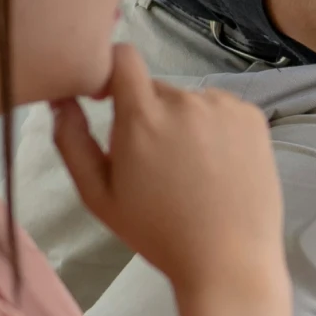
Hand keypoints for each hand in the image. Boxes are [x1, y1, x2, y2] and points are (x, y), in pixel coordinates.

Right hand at [51, 44, 289, 315]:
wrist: (228, 259)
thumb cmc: (157, 232)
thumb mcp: (98, 195)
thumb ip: (71, 141)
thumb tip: (61, 100)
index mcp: (143, 116)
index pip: (122, 57)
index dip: (111, 71)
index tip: (107, 99)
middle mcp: (185, 100)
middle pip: (155, 90)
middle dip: (147, 116)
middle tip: (154, 165)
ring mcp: (224, 105)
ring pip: (190, 102)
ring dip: (183, 124)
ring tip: (190, 172)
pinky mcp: (253, 116)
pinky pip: (222, 110)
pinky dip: (215, 129)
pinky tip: (217, 167)